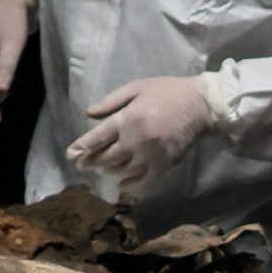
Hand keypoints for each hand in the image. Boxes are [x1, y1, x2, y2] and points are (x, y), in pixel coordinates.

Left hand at [63, 72, 211, 197]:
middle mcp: (136, 139)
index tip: (71, 154)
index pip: (98, 138)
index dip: (82, 147)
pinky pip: (143, 179)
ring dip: (109, 172)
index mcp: (128, 118)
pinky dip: (131, 184)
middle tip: (81, 166)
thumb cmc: (167, 92)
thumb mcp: (136, 88)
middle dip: (91, 162)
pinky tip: (122, 184)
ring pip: (123, 170)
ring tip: (102, 170)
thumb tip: (89, 114)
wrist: (201, 105)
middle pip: (107, 157)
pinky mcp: (164, 164)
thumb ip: (111, 102)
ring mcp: (151, 155)